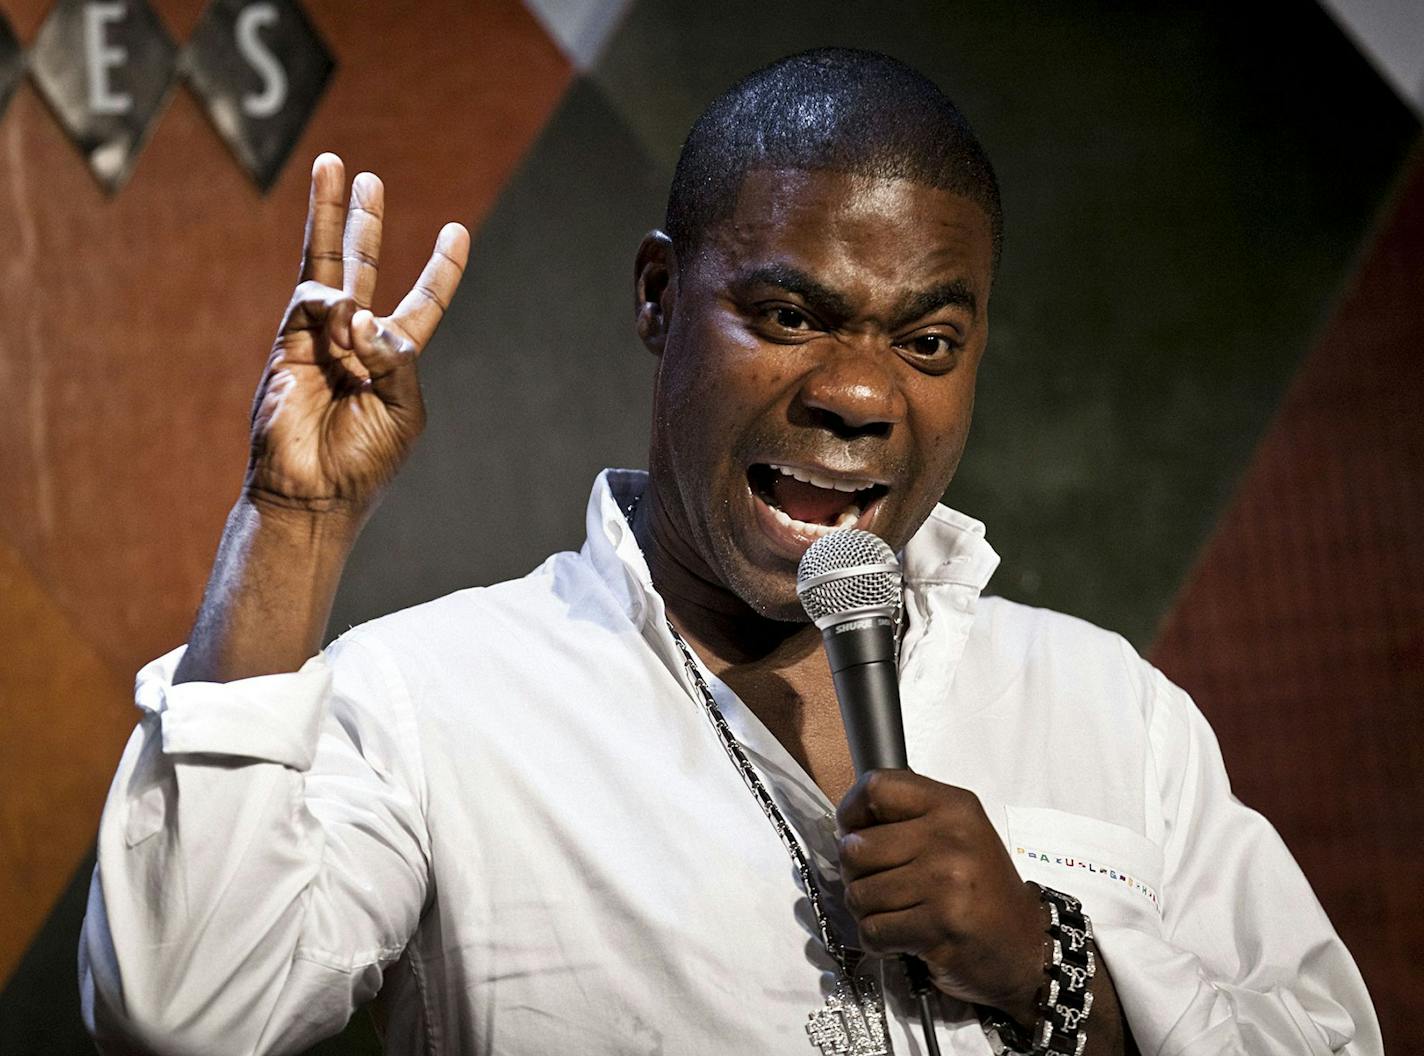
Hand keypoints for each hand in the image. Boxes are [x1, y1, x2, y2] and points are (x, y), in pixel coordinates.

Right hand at [244, 153, 469, 517]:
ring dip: (332, 216)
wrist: (312, 492)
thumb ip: (397, 358)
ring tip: (339, 168)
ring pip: (325, 264)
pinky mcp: (287, 343)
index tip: (457, 232)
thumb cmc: (364, 462)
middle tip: (365, 176)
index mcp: (396, 359)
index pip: (423, 303)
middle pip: (361, 265)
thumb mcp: (404, 409)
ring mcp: (318, 338)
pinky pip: (313, 300)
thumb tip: (360, 312)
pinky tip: (344, 324)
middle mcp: (356, 341)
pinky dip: (333, 306)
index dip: (440, 270)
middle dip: (361, 220)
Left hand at [836, 770, 1044, 1023]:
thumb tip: (846, 826)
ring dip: (868, 911)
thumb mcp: (957, 834)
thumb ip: (909, 818)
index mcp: (953, 806)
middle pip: (855, 847)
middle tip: (881, 886)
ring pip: (858, 893)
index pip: (877, 787)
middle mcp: (950, 837)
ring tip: (896, 913)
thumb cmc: (981, 888)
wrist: (1025, 946)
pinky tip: (901, 938)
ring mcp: (946, 881)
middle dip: (855, 874)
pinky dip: (877, 941)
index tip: (855, 833)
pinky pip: (873, 929)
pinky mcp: (939, 925)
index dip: (852, 812)